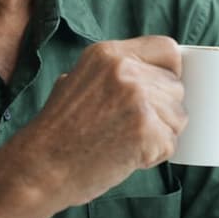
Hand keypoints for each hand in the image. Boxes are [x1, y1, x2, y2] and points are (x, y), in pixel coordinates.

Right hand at [11, 36, 186, 206]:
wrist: (39, 168)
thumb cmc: (58, 133)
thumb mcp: (77, 81)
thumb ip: (113, 72)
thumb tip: (152, 73)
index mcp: (108, 54)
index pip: (167, 49)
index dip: (170, 72)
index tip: (160, 90)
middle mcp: (125, 70)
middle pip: (176, 86)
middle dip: (163, 110)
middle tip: (130, 128)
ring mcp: (137, 99)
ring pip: (178, 116)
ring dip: (161, 135)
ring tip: (125, 143)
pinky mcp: (146, 130)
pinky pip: (170, 143)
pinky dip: (154, 156)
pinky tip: (127, 157)